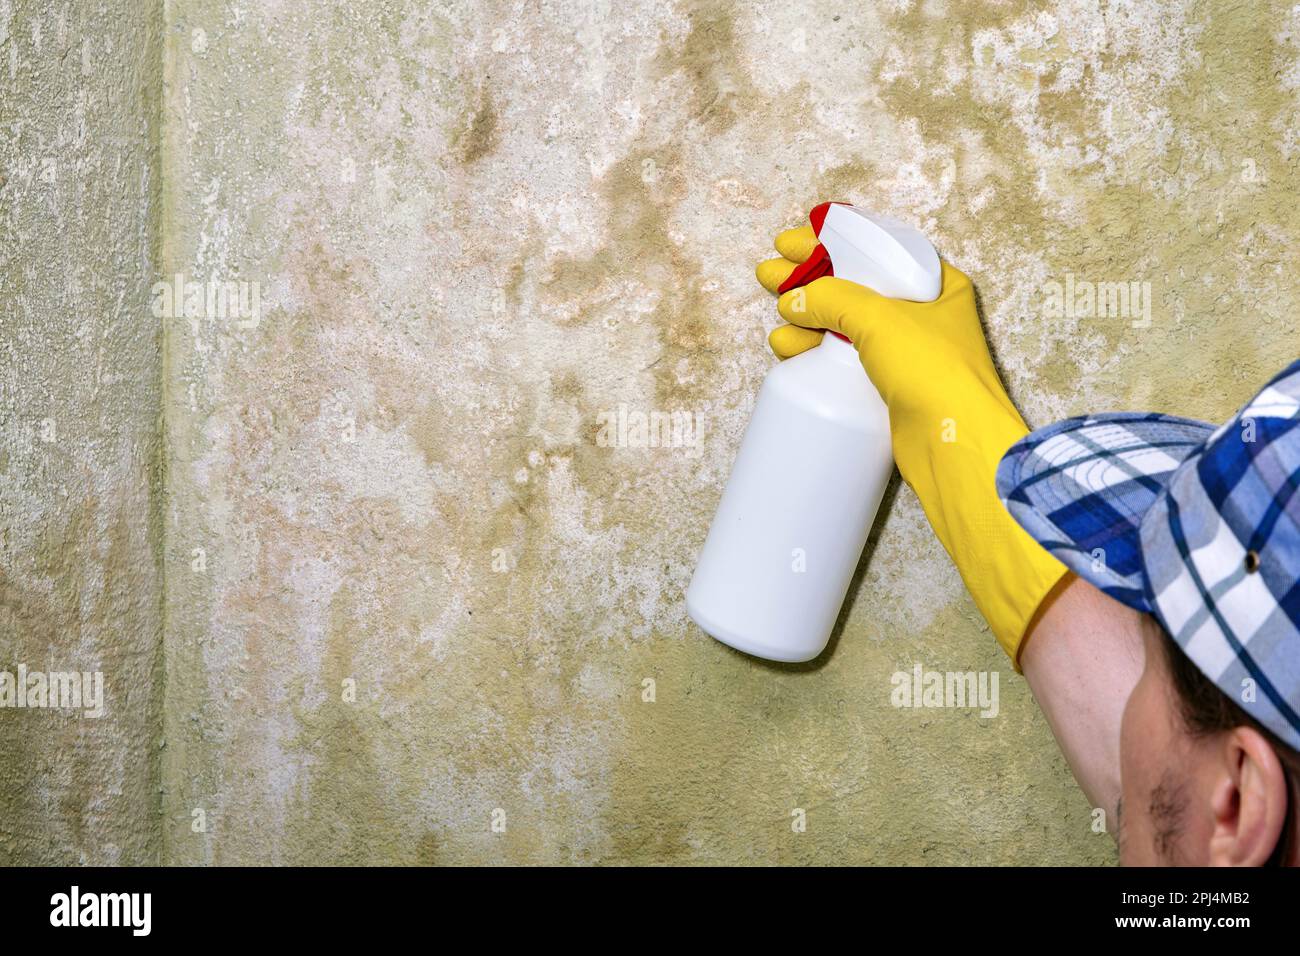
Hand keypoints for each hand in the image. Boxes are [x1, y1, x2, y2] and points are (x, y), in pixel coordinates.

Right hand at [755, 220, 1067, 666]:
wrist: (954, 444)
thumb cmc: (933, 371)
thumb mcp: (881, 318)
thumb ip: (833, 297)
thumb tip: (792, 298)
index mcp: (936, 284)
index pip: (877, 249)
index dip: (832, 240)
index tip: (793, 243)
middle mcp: (923, 314)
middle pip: (855, 284)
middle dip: (809, 278)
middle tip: (769, 274)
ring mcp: (905, 353)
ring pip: (844, 323)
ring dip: (806, 315)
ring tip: (775, 313)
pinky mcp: (888, 386)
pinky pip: (843, 357)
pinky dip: (814, 349)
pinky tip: (787, 346)